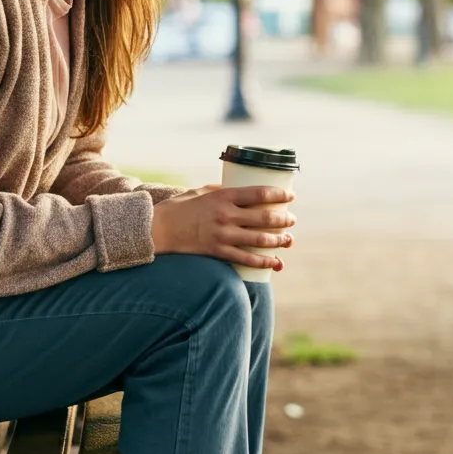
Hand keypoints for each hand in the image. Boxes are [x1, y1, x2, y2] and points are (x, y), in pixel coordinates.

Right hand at [151, 184, 295, 271]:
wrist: (159, 228)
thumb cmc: (181, 207)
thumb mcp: (203, 191)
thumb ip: (223, 191)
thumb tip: (241, 192)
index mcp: (224, 196)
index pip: (259, 193)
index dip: (279, 194)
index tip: (291, 196)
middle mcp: (226, 215)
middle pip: (265, 217)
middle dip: (284, 219)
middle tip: (292, 220)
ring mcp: (223, 235)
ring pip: (260, 239)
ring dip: (279, 240)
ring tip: (289, 239)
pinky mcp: (218, 251)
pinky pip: (246, 259)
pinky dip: (264, 261)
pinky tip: (276, 262)